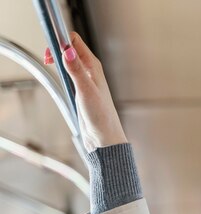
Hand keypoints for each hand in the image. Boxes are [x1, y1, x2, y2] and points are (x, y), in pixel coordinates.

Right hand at [45, 32, 127, 151]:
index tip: (51, 51)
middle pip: (70, 48)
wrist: (104, 136)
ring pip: (68, 60)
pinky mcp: (80, 89)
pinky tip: (56, 75)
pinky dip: (60, 70)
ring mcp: (85, 79)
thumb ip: (76, 70)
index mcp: (94, 66)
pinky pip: (68, 72)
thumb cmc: (101, 116)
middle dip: (57, 48)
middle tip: (47, 59)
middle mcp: (90, 70)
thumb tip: (67, 51)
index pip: (75, 41)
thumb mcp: (86, 91)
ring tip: (49, 63)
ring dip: (58, 59)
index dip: (61, 41)